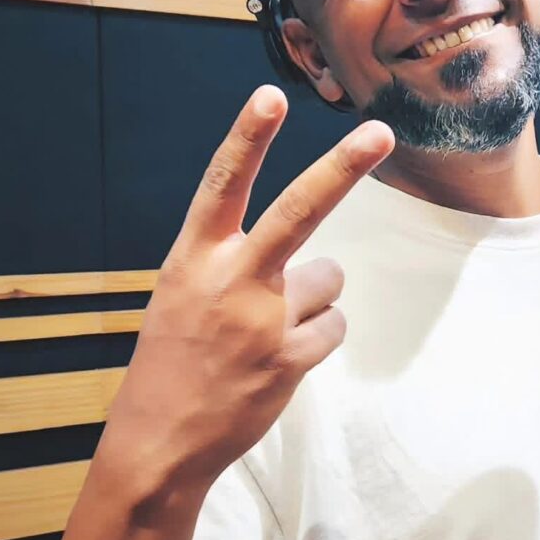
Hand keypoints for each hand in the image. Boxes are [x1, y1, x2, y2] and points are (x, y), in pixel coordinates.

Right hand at [101, 85, 393, 490]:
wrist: (160, 442)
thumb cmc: (173, 358)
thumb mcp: (182, 294)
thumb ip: (232, 262)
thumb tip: (307, 254)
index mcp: (194, 258)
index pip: (223, 184)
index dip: (247, 138)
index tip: (269, 96)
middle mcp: (231, 280)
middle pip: (298, 210)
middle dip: (343, 166)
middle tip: (380, 133)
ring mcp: (263, 321)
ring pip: (329, 279)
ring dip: (314, 300)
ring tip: (271, 330)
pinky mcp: (289, 359)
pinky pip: (334, 325)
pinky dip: (318, 336)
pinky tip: (283, 357)